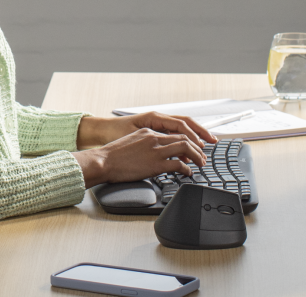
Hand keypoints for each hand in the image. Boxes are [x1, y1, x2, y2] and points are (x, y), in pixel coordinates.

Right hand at [71, 128, 207, 187]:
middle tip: (202, 156)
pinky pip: (178, 165)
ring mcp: (155, 151)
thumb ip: (144, 143)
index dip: (187, 140)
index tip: (193, 147)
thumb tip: (153, 152)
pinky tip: (188, 173)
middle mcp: (154, 138)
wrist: (103, 161)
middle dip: (197, 147)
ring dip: (197, 156)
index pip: (174, 133)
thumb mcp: (130, 142)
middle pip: (184, 138)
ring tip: (200, 164)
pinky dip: (186, 169)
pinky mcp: (155, 164)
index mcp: (148, 131)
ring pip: (185, 148)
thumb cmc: (112, 156)